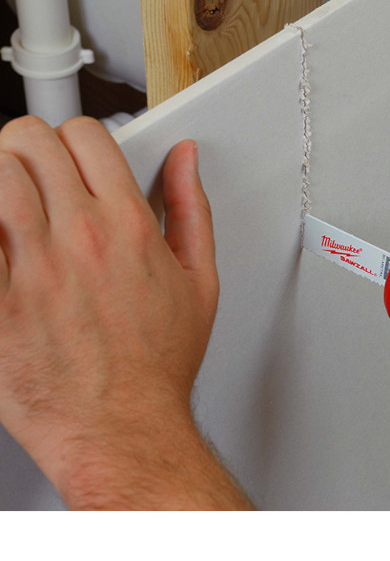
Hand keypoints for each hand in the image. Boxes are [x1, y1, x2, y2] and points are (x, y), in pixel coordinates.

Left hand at [0, 115, 250, 508]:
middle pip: (30, 142)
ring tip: (13, 206)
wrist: (123, 425)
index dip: (78, 138)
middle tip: (37, 174)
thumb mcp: (200, 279)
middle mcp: (79, 239)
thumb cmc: (158, 361)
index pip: (87, 135)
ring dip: (0, 179)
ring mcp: (31, 269)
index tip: (76, 158)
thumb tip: (185, 159)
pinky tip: (4, 243)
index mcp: (128, 227)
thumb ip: (191, 208)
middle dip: (31, 148)